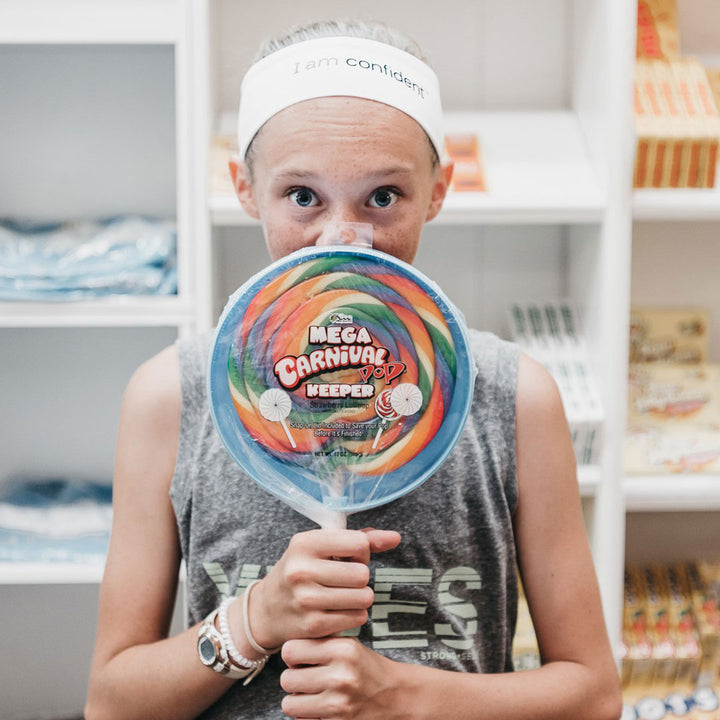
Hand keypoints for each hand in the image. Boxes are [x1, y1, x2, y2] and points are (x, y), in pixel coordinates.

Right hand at [246, 528, 400, 648]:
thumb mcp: (321, 547)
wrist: (266, 610)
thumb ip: (360, 540)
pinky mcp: (314, 625)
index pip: (358, 543)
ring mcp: (306, 599)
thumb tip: (396, 537)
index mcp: (304, 543)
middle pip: (363, 574)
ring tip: (342, 594)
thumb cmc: (301, 571)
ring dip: (360, 597)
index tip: (347, 557)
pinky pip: (357, 617)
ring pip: (364, 597)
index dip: (361, 552)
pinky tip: (338, 610)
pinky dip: (354, 614)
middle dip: (360, 578)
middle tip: (344, 579)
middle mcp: (302, 570)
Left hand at [280, 637, 401, 719]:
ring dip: (297, 700)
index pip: (290, 650)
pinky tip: (321, 708)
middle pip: (286, 679)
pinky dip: (308, 716)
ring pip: (289, 704)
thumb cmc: (365, 667)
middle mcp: (341, 676)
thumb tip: (285, 649)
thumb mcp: (348, 645)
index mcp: (343, 649)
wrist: (396, 696)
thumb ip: (319, 642)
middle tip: (307, 678)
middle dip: (293, 679)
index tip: (301, 658)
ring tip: (312, 694)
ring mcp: (339, 704)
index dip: (293, 654)